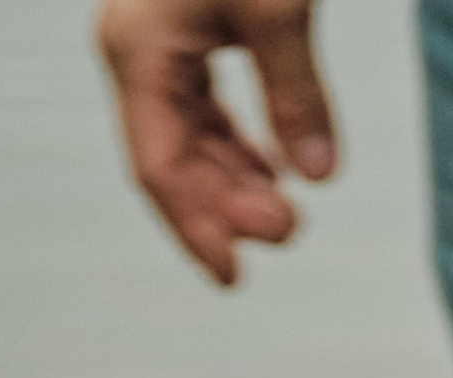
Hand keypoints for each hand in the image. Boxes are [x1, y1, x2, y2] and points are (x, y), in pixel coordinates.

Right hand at [96, 0, 337, 285]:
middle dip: (226, 208)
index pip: (160, 166)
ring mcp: (152, 41)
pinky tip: (267, 169)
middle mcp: (135, 49)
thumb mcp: (277, 6)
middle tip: (286, 230)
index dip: (196, 230)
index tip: (232, 275)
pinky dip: (233, 144)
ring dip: (232, 181)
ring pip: (186, 138)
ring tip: (282, 209)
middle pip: (171, 161)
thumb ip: (296, 92)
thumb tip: (317, 172)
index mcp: (139, 48)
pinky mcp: (177, 30)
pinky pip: (198, 106)